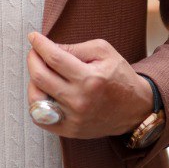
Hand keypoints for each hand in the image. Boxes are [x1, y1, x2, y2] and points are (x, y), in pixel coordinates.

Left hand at [26, 32, 153, 138]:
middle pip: (40, 77)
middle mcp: (80, 100)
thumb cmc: (120, 76)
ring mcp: (74, 118)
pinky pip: (40, 118)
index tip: (33, 37)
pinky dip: (36, 103)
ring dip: (32, 81)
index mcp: (90, 78)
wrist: (136, 108)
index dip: (39, 44)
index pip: (54, 58)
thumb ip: (76, 48)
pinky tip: (42, 92)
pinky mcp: (70, 131)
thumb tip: (50, 48)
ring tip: (40, 72)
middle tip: (35, 52)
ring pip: (36, 98)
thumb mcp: (104, 52)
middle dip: (32, 59)